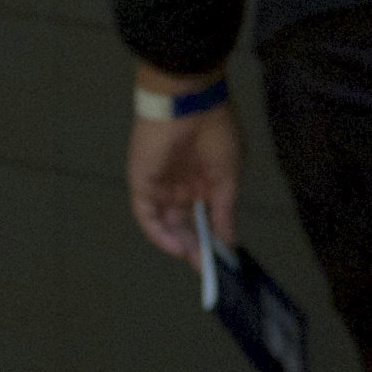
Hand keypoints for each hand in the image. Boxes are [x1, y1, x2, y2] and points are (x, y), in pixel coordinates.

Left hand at [128, 83, 237, 259]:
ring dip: (179, 243)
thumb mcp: (228, 175)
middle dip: (196, 247)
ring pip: (166, 223)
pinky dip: (160, 234)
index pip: (204, 217)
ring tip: (195, 261)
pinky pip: (148, 215)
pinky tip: (177, 247)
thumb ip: (224, 210)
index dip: (212, 239)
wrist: (189, 102)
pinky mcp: (142, 183)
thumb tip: (230, 240)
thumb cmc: (215, 133)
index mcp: (203, 180)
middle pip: (185, 224)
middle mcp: (180, 185)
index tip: (223, 262)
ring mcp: (160, 185)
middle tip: (207, 268)